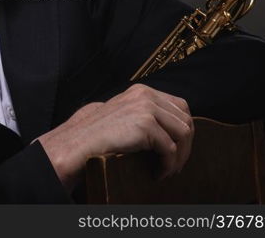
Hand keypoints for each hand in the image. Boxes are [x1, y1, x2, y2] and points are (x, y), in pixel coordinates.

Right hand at [36, 84, 193, 191]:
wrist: (78, 142)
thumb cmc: (98, 135)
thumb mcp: (124, 115)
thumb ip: (146, 114)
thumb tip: (173, 128)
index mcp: (142, 91)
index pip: (180, 107)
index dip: (184, 130)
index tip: (178, 150)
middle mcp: (146, 95)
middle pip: (185, 120)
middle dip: (185, 146)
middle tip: (175, 165)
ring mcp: (145, 108)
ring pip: (182, 134)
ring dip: (178, 158)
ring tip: (166, 170)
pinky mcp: (145, 125)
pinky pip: (170, 149)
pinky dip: (167, 165)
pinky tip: (157, 173)